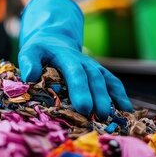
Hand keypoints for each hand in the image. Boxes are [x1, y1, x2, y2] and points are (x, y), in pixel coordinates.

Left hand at [18, 0, 132, 118]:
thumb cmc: (39, 50)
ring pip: (105, 81)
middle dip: (98, 97)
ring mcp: (93, 67)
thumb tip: (30, 76)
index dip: (80, 90)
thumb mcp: (30, 51)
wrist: (53, 39)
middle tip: (99, 116)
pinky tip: (126, 110)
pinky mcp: (98, 72)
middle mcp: (83, 61)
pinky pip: (112, 82)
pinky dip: (120, 94)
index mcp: (66, 57)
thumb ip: (29, 61)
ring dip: (111, 98)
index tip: (83, 107)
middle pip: (94, 79)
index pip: (75, 73)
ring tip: (114, 117)